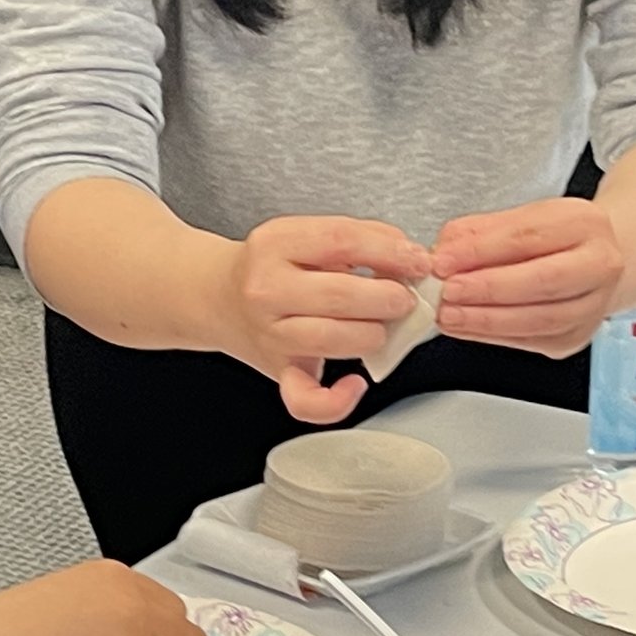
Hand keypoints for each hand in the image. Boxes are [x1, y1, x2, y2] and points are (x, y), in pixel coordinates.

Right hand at [217, 216, 432, 423]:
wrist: (217, 296)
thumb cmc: (273, 266)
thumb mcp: (307, 235)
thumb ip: (361, 238)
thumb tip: (410, 257)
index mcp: (276, 243)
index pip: (341, 241)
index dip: (390, 252)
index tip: (417, 261)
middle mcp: (266, 289)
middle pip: (340, 294)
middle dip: (388, 298)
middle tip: (404, 299)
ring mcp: (270, 334)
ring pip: (332, 339)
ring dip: (373, 334)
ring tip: (380, 326)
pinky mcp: (277, 371)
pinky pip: (306, 400)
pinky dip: (337, 400)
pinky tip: (356, 382)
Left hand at [433, 198, 626, 357]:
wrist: (589, 264)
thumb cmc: (550, 239)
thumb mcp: (516, 220)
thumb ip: (477, 233)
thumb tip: (443, 255)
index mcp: (583, 223)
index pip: (527, 237)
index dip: (480, 251)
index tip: (443, 261)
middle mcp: (599, 264)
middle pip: (543, 280)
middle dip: (488, 289)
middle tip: (447, 291)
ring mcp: (593, 305)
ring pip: (540, 319)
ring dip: (486, 320)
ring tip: (449, 314)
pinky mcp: (575, 337)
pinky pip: (531, 340)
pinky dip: (491, 336)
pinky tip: (465, 328)